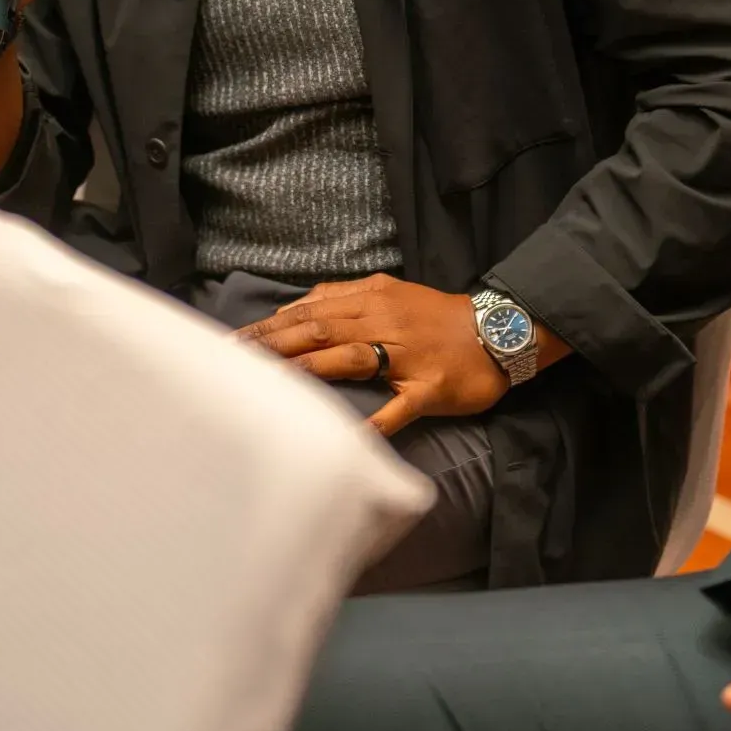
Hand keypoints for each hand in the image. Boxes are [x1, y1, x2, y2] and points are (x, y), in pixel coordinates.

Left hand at [236, 274, 564, 437]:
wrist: (497, 330)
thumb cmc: (437, 316)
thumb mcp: (389, 291)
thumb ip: (343, 296)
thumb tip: (295, 307)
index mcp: (370, 299)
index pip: (308, 311)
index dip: (269, 326)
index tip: (233, 342)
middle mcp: (382, 323)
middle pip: (318, 331)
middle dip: (273, 347)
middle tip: (233, 363)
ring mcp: (404, 356)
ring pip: (347, 360)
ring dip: (305, 372)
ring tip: (268, 388)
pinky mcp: (427, 388)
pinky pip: (395, 409)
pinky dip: (369, 423)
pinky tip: (343, 439)